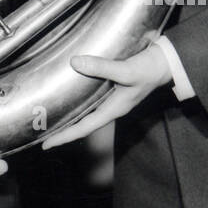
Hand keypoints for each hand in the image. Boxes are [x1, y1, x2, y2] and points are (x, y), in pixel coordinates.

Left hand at [40, 42, 171, 149]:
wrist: (166, 62)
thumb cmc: (148, 69)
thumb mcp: (126, 70)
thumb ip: (102, 67)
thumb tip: (74, 62)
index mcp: (113, 109)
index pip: (84, 128)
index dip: (64, 137)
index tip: (46, 145)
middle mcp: (111, 107)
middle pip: (83, 123)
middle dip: (63, 129)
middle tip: (41, 133)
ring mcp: (112, 98)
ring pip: (87, 111)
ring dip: (70, 115)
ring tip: (50, 116)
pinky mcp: (113, 87)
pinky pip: (91, 98)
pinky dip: (78, 99)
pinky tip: (69, 92)